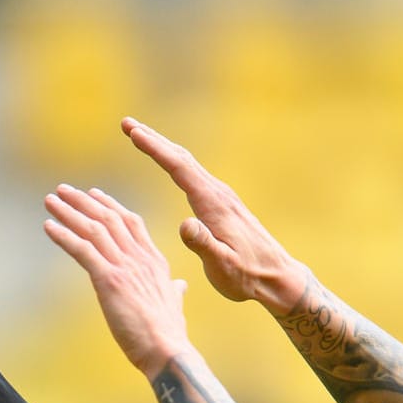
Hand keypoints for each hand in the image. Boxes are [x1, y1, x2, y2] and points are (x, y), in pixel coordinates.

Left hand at [43, 183, 193, 375]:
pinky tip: (48, 226)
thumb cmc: (169, 335)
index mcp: (154, 261)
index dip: (110, 206)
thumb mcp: (174, 305)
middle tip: (63, 190)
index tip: (93, 194)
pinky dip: (63, 236)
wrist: (168, 351)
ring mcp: (125, 267)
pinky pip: (82, 250)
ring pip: (94, 229)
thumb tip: (179, 286)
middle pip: (109, 219)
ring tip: (50, 200)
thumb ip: (174, 291)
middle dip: (84, 202)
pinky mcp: (110, 280)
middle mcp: (140, 258)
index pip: (131, 222)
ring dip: (69, 212)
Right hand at [118, 117, 311, 312]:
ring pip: (187, 165)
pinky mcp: (222, 204)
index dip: (155, 149)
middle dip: (153, 140)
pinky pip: (193, 175)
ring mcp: (221, 197)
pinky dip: (175, 163)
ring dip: (163, 148)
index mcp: (213, 205)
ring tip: (140, 137)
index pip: (179, 168)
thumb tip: (184, 224)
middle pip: (181, 158)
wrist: (276, 278)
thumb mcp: (222, 265)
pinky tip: (169, 164)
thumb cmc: (247, 275)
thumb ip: (203, 244)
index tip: (132, 133)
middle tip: (126, 124)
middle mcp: (218, 194)